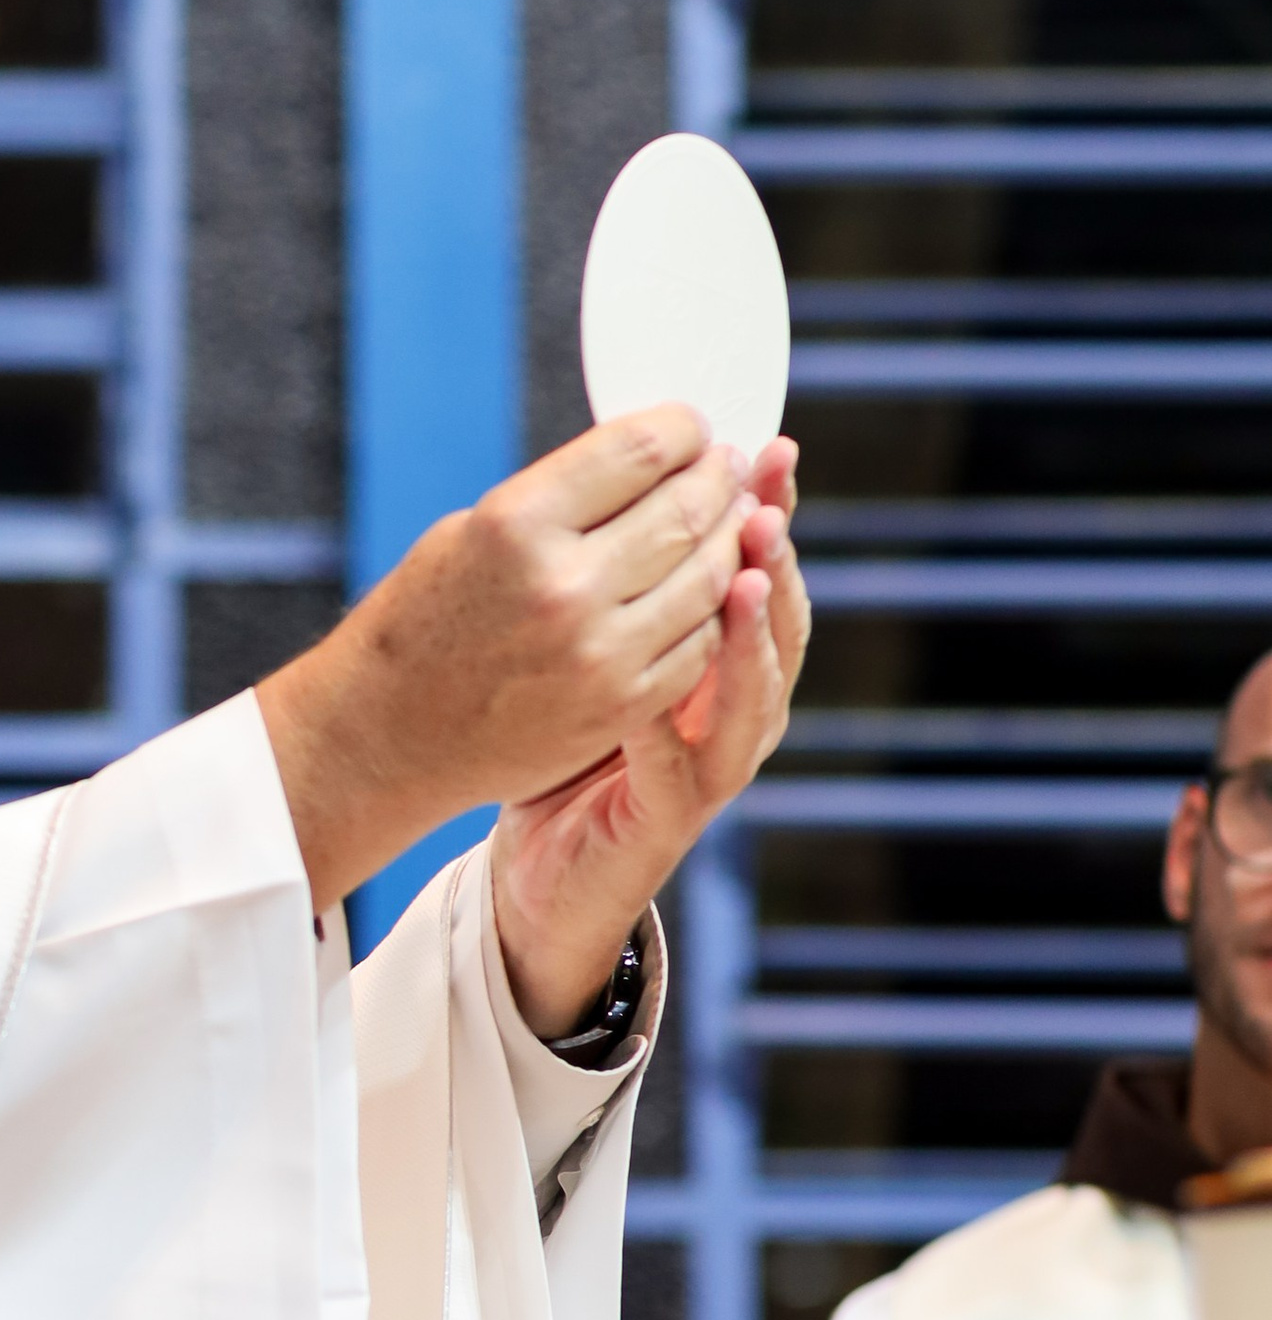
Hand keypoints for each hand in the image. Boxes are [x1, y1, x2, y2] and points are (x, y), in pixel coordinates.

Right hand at [256, 407, 762, 913]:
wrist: (390, 733)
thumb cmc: (426, 619)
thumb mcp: (473, 530)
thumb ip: (564, 497)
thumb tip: (654, 462)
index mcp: (518, 524)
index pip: (640, 450)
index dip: (682, 429)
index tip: (692, 428)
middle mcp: (564, 586)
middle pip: (684, 510)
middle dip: (717, 479)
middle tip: (724, 468)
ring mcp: (599, 654)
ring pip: (709, 577)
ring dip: (730, 540)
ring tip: (730, 520)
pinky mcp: (620, 706)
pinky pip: (700, 644)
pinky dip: (714, 609)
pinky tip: (709, 588)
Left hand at [491, 440, 809, 1032]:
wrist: (541, 869)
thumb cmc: (562, 741)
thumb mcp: (594, 645)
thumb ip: (621, 576)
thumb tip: (627, 469)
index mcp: (722, 660)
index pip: (763, 573)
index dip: (770, 514)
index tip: (764, 450)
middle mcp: (734, 710)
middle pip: (778, 626)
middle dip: (774, 558)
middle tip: (762, 499)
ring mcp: (711, 768)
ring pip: (754, 696)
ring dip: (750, 635)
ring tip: (744, 576)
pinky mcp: (671, 815)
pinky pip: (675, 763)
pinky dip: (665, 721)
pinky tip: (651, 681)